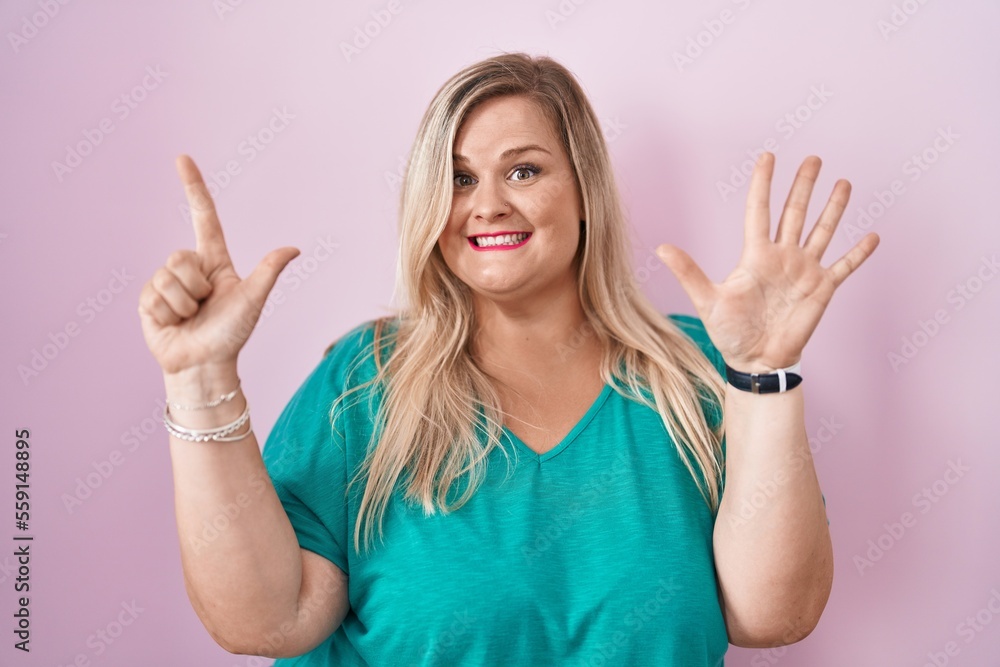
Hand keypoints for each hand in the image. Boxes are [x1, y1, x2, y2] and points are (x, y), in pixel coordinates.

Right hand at [137, 155, 299, 374]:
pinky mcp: (148, 301)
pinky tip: (173, 324)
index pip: (203, 217)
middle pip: (181, 257)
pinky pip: (154, 295)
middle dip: (195, 286)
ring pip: (167, 277)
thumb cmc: (232, 334)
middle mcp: (189, 268)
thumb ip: (268, 271)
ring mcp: (166, 283)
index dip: (193, 188)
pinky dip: (167, 313)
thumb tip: (294, 249)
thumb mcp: (252, 300)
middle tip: (204, 307)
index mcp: (214, 261)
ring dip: (183, 303)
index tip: (182, 158)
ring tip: (191, 317)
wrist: (204, 365)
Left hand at [655, 152, 879, 371]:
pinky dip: (858, 253)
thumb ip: (688, 272)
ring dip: (833, 208)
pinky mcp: (822, 289)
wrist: (756, 361)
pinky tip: (872, 236)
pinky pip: (844, 266)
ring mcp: (804, 271)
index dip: (764, 183)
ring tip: (843, 183)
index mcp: (756, 255)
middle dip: (804, 185)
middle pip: (795, 212)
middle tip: (813, 158)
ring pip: (822, 231)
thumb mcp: (707, 300)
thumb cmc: (729, 333)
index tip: (768, 156)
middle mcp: (782, 257)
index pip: (760, 210)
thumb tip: (660, 248)